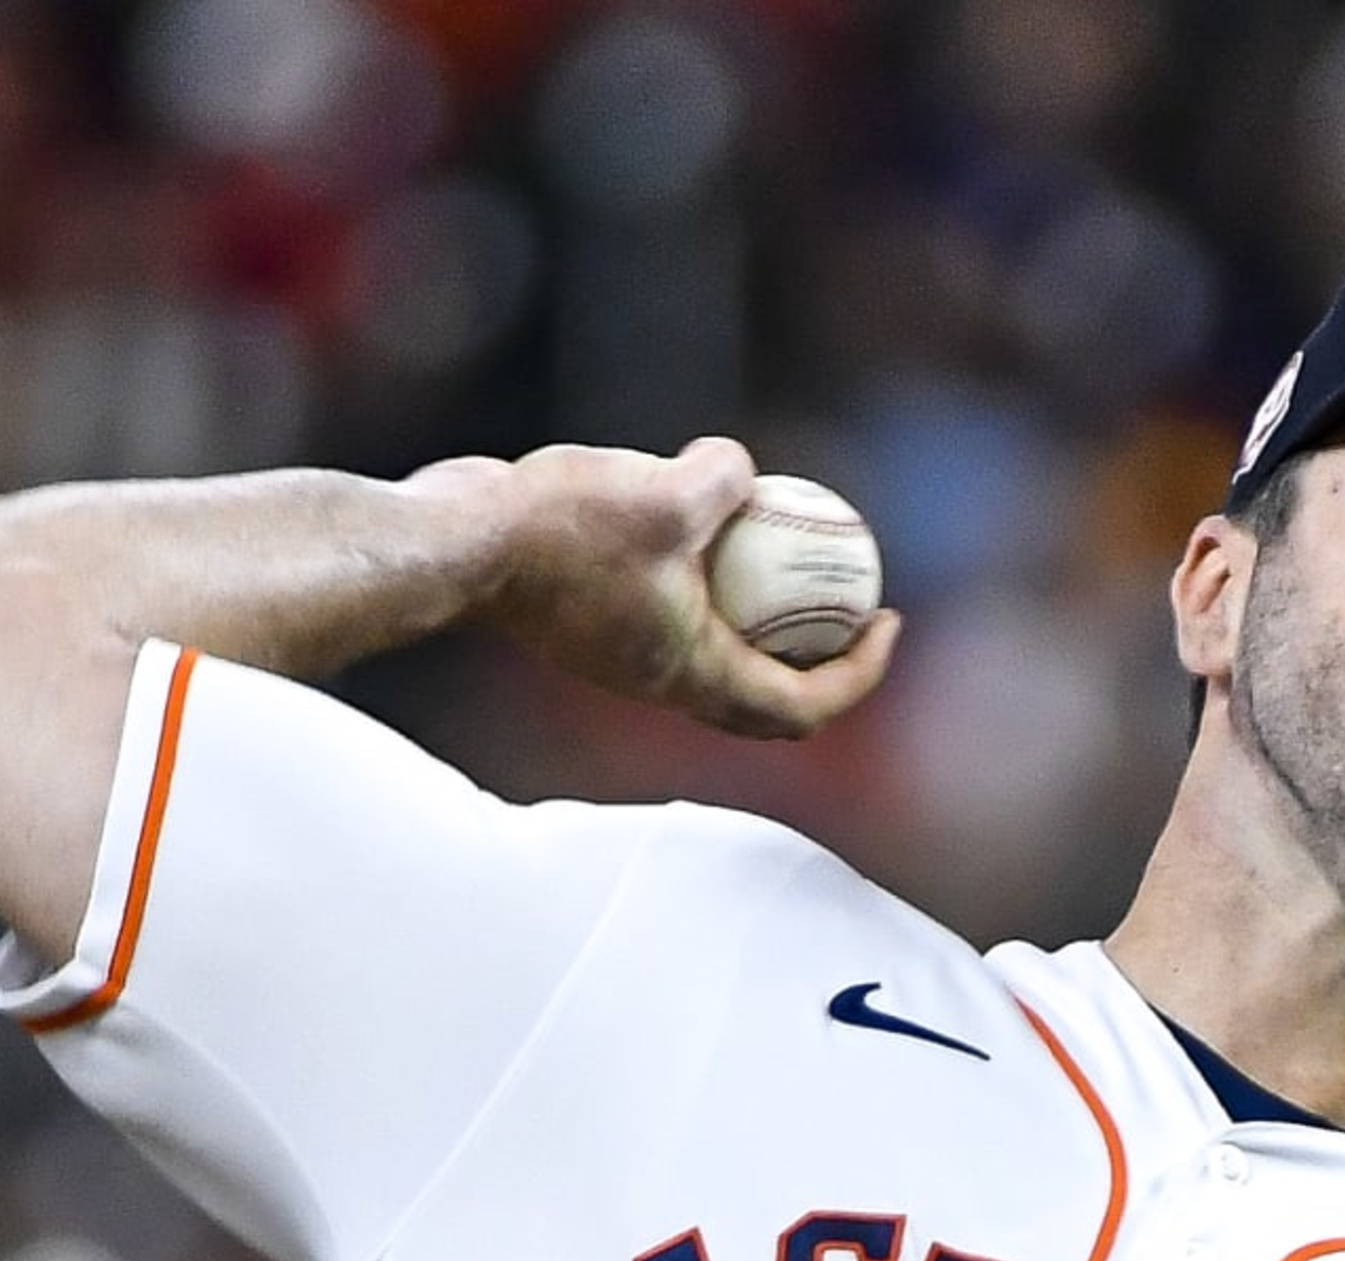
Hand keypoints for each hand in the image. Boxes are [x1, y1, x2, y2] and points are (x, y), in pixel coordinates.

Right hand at [410, 437, 897, 738]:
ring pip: (716, 646)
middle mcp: (663, 676)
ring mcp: (625, 651)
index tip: (888, 621)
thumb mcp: (667, 494)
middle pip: (766, 692)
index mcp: (695, 674)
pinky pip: (671, 604)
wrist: (457, 543)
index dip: (860, 675)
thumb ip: (723, 480)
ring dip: (758, 610)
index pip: (802, 706)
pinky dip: (705, 574)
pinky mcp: (594, 616)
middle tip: (855, 597)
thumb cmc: (561, 532)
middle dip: (820, 654)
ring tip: (788, 542)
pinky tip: (705, 508)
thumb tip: (742, 471)